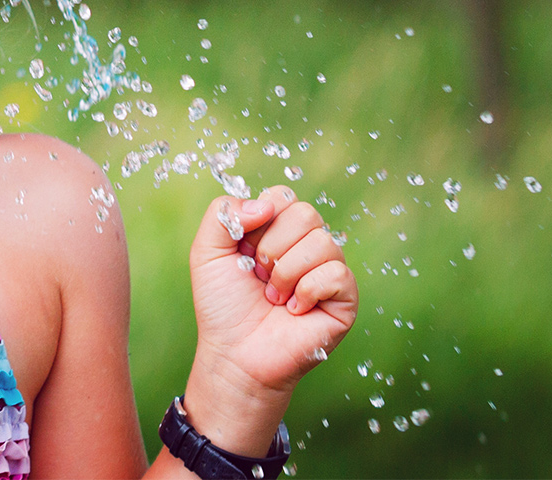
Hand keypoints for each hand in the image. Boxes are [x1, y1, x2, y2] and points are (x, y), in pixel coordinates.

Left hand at [178, 187, 356, 453]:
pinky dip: (306, 292)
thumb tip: (267, 204)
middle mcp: (306, 246)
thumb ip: (224, 213)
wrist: (234, 353)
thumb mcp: (206, 252)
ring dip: (286, 274)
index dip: (260, 220)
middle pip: (305, 213)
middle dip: (271, 247)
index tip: (243, 249)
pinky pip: (335, 274)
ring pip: (322, 242)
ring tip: (274, 298)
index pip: (282, 197)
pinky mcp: (345, 298)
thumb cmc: (222, 306)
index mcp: (277, 230)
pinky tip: (294, 310)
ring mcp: (328, 271)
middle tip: (259, 276)